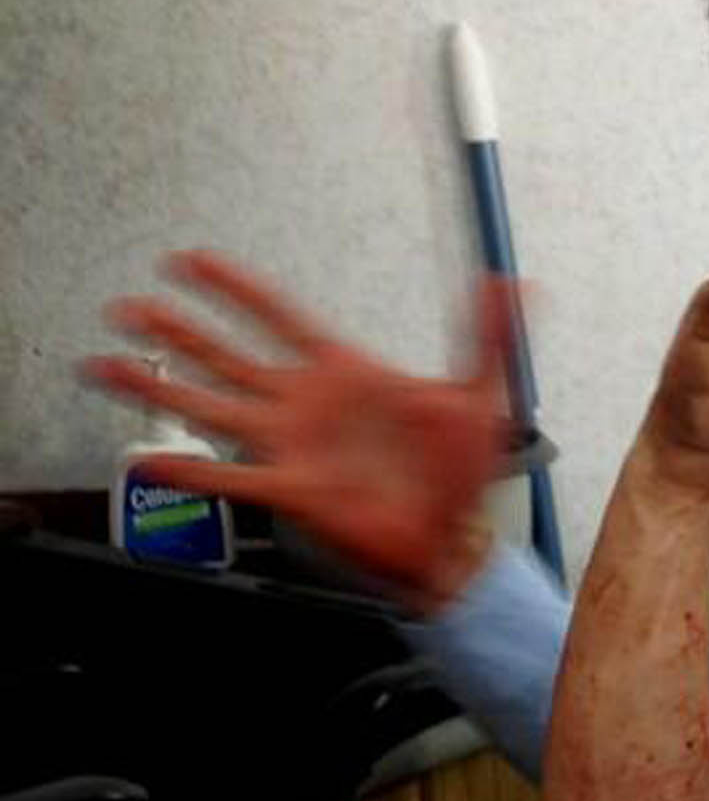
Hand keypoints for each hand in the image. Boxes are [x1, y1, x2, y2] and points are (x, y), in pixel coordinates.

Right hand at [80, 250, 515, 608]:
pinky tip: (145, 460)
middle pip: (226, 356)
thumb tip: (511, 279)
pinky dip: (188, 471)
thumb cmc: (460, 473)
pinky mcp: (290, 490)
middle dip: (178, 331)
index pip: (278, 316)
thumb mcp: (480, 395)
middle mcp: (304, 404)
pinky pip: (229, 478)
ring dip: (159, 386)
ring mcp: (290, 447)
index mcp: (342, 371)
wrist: (456, 540)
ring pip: (211, 407)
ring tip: (106, 364)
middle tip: (130, 306)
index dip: (235, 288)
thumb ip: (489, 335)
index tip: (192, 260)